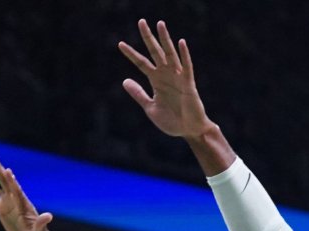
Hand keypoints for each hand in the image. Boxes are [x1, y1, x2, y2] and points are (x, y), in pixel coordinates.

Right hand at [0, 151, 53, 230]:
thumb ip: (41, 224)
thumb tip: (48, 216)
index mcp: (23, 205)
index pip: (17, 191)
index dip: (12, 182)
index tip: (7, 171)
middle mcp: (16, 199)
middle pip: (6, 181)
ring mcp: (10, 199)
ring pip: (1, 181)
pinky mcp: (5, 203)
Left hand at [119, 19, 214, 139]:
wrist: (189, 131)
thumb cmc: (172, 121)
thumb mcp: (150, 107)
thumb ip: (139, 94)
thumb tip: (125, 80)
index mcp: (156, 81)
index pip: (141, 63)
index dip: (131, 54)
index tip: (120, 44)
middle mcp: (166, 75)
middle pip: (155, 52)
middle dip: (148, 37)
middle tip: (141, 21)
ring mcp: (178, 77)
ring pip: (170, 54)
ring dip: (165, 39)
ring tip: (160, 24)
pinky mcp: (189, 84)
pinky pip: (186, 67)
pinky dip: (184, 55)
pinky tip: (180, 43)